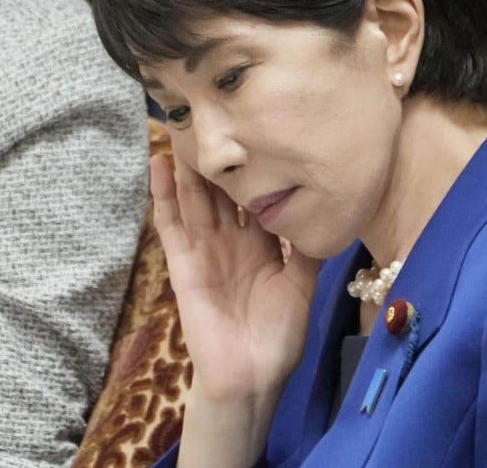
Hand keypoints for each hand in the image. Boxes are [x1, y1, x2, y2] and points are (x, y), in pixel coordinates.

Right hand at [150, 154, 319, 464]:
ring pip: (195, 197)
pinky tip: (159, 164)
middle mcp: (231, 240)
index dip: (254, 163)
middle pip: (221, 188)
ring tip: (184, 123)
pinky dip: (163, 195)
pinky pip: (171, 225)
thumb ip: (306, 247)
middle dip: (217, 155)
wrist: (251, 377)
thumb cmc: (278, 337)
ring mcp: (204, 250)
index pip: (254, 193)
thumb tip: (326, 205)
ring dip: (188, 163)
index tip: (258, 124)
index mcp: (260, 244)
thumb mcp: (300, 285)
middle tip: (215, 109)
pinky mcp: (183, 264)